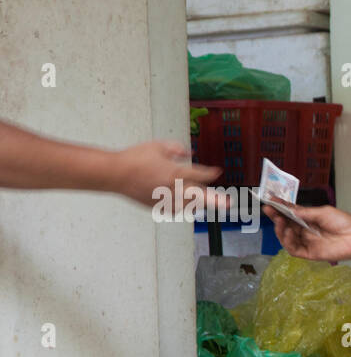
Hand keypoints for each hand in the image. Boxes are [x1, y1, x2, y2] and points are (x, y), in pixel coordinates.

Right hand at [112, 139, 228, 211]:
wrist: (115, 174)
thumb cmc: (135, 157)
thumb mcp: (158, 146)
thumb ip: (176, 148)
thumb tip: (188, 153)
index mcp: (175, 172)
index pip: (200, 174)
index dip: (210, 173)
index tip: (217, 172)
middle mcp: (173, 188)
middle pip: (200, 196)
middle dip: (216, 200)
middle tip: (229, 205)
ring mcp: (165, 199)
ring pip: (188, 205)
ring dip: (198, 204)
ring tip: (207, 203)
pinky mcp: (156, 206)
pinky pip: (173, 210)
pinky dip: (180, 207)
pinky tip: (184, 206)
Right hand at [266, 203, 350, 261]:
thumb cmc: (344, 223)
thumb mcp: (322, 212)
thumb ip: (305, 212)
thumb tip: (289, 210)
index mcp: (308, 220)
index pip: (289, 215)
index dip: (279, 209)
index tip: (269, 202)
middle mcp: (305, 231)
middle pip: (285, 226)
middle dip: (276, 218)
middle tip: (270, 210)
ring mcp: (307, 243)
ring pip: (286, 239)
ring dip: (280, 230)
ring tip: (280, 221)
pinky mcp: (310, 254)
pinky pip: (294, 249)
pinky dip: (287, 241)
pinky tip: (288, 232)